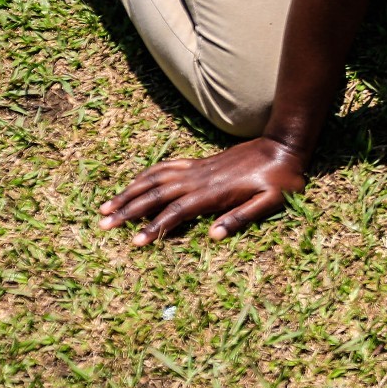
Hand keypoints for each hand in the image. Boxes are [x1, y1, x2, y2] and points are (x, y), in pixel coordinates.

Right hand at [98, 138, 306, 245]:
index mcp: (214, 193)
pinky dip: (147, 174)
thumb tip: (213, 236)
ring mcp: (198, 169)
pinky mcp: (200, 162)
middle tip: (103, 224)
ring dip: (129, 191)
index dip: (154, 227)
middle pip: (156, 194)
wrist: (283, 146)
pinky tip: (134, 182)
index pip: (176, 212)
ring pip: (155, 179)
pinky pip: (167, 166)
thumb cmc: (281, 179)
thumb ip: (243, 217)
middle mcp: (200, 179)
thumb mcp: (272, 202)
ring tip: (106, 206)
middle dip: (128, 210)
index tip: (134, 242)